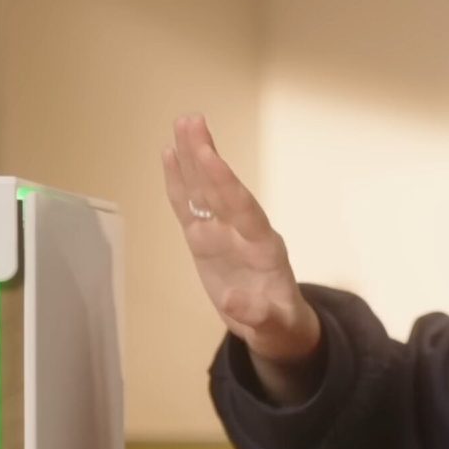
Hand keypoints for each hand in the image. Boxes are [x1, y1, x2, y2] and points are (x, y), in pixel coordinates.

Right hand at [162, 115, 321, 368]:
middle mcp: (243, 231)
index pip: (243, 210)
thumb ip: (257, 314)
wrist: (275, 327)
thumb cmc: (278, 325)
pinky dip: (179, 182)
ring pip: (205, 190)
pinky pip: (189, 207)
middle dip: (206, 157)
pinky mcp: (206, 239)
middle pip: (222, 190)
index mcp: (264, 248)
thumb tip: (233, 301)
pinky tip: (170, 154)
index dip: (226, 186)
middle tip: (190, 121)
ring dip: (193, 157)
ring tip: (181, 123)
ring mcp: (224, 232)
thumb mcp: (273, 328)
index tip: (211, 158)